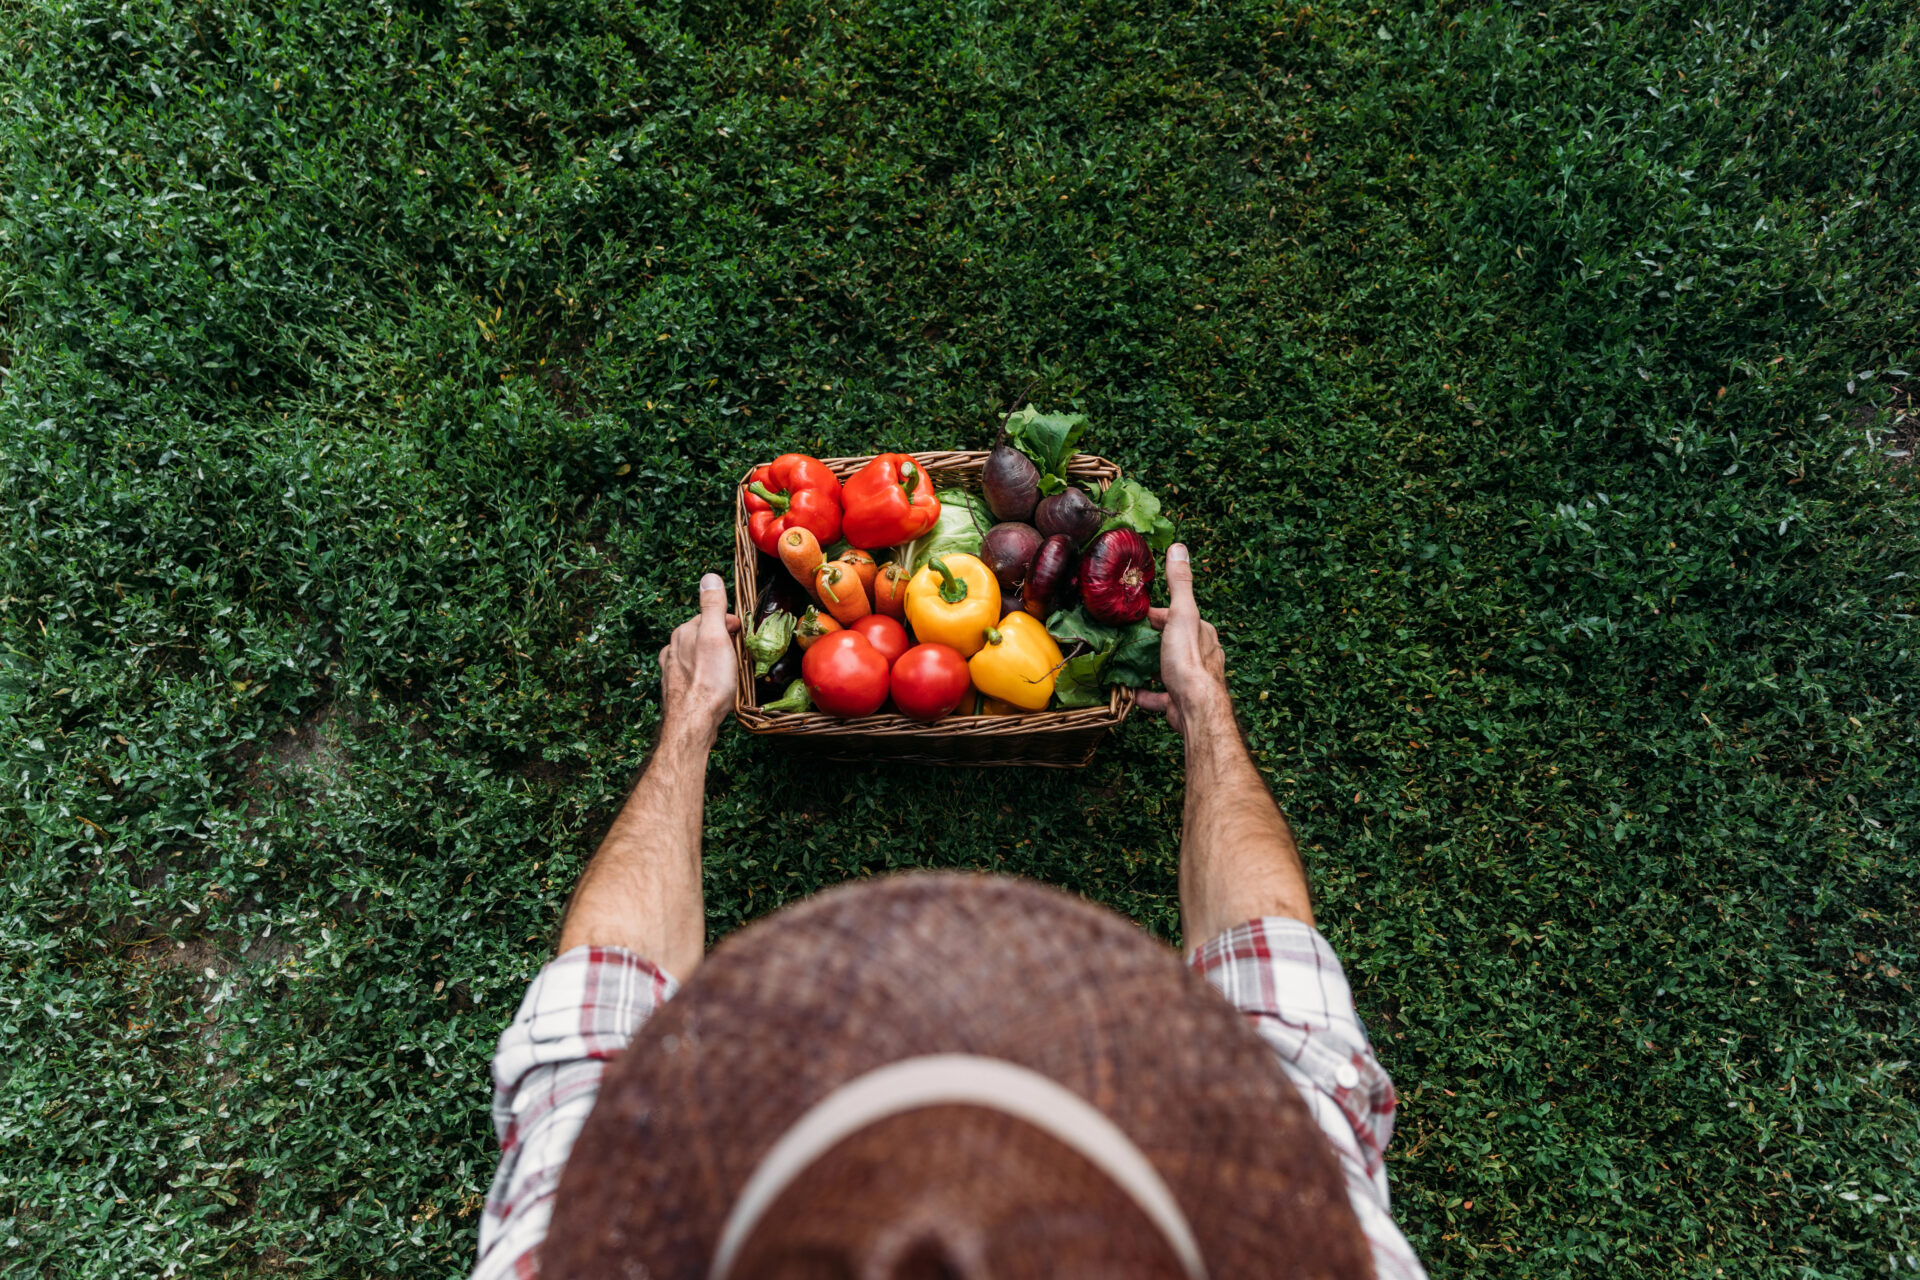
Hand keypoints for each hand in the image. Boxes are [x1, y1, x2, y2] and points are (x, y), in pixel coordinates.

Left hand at [659, 573, 742, 746]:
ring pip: (696, 655)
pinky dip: (704, 674)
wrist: (693, 722)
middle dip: (721, 639)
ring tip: (728, 670)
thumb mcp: (715, 637)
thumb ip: (712, 607)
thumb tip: (709, 577)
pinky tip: (712, 684)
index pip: (710, 616)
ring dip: (712, 657)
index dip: (729, 623)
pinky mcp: (675, 688)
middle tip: (739, 652)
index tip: (742, 634)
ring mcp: (672, 669)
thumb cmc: (709, 681)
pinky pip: (693, 673)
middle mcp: (673, 648)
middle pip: (702, 635)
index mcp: (683, 632)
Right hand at [1136, 544, 1229, 737]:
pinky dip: (1145, 693)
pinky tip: (1131, 691)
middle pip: (1172, 642)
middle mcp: (1201, 654)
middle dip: (1152, 640)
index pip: (1177, 616)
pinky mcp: (1178, 701)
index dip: (1156, 614)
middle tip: (1127, 638)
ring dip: (1148, 666)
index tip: (1136, 616)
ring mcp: (1189, 680)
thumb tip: (1178, 548)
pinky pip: (1159, 696)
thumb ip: (1179, 584)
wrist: (1194, 707)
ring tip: (1126, 663)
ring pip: (1166, 669)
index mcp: (1202, 632)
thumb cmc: (1188, 660)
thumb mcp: (1182, 614)